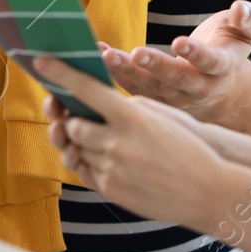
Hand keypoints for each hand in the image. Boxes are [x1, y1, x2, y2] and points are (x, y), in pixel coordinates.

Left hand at [36, 57, 236, 229]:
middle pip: (73, 125)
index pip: (85, 89)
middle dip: (74, 121)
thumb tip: (103, 104)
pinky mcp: (110, 190)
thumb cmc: (190, 145)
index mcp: (130, 116)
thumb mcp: (162, 114)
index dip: (60, 74)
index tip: (41, 62)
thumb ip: (129, 107)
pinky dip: (89, 162)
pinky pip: (85, 171)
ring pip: (77, 149)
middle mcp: (115, 142)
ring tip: (100, 139)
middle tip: (80, 116)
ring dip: (81, 142)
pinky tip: (107, 158)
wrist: (208, 189)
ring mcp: (110, 168)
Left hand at [102, 0, 250, 122]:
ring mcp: (176, 100)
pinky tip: (95, 60)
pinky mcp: (157, 104)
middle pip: (176, 79)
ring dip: (126, 72)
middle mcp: (198, 88)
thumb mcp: (246, 33)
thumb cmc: (228, 50)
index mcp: (221, 69)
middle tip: (135, 53)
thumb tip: (241, 9)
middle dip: (155, 66)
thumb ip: (248, 19)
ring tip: (106, 55)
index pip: (210, 62)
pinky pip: (134, 93)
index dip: (196, 53)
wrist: (224, 92)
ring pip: (150, 89)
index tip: (179, 42)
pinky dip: (114, 78)